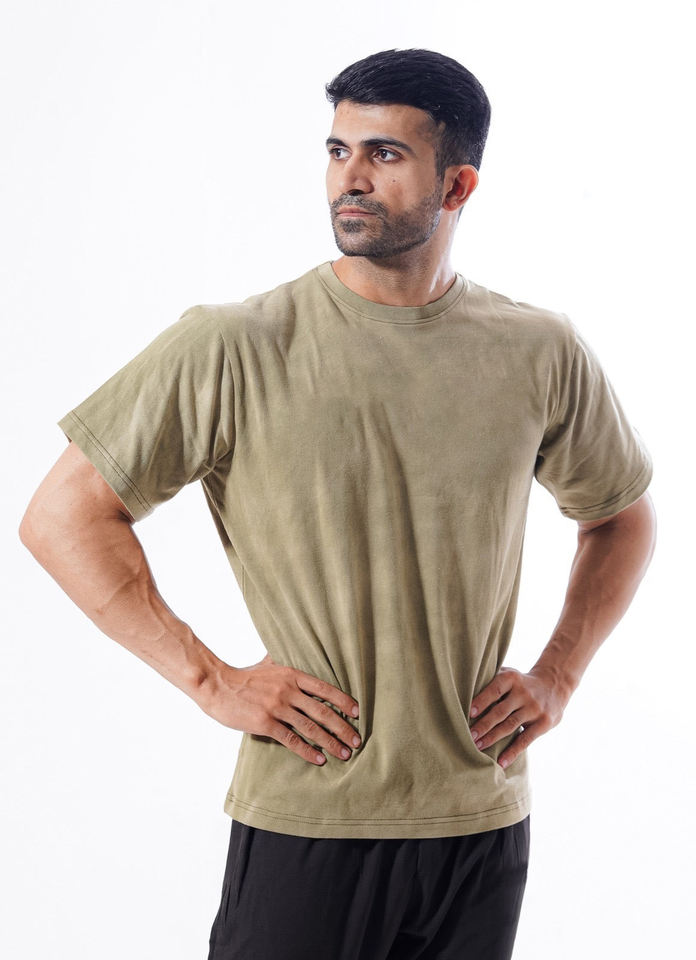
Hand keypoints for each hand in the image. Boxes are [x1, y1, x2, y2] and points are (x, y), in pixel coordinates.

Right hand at [199, 653, 360, 765]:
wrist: (217, 685)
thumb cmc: (243, 677)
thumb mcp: (268, 663)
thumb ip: (284, 661)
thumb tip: (294, 648)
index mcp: (291, 675)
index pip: (324, 688)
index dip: (343, 701)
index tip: (357, 712)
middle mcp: (288, 690)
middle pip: (322, 711)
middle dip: (342, 727)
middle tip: (357, 740)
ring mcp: (277, 707)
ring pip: (311, 728)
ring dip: (331, 742)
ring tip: (345, 753)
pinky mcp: (265, 723)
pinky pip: (292, 740)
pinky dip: (308, 750)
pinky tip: (319, 759)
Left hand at [468, 665, 570, 768]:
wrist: (554, 685)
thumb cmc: (521, 682)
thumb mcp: (509, 674)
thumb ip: (491, 680)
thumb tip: (462, 688)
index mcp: (512, 678)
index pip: (495, 690)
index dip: (482, 701)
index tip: (469, 713)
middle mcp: (524, 693)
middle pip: (500, 711)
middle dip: (484, 725)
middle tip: (469, 736)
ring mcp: (534, 709)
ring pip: (510, 726)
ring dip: (493, 738)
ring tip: (477, 747)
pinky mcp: (543, 723)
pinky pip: (525, 740)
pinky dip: (512, 752)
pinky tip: (501, 762)